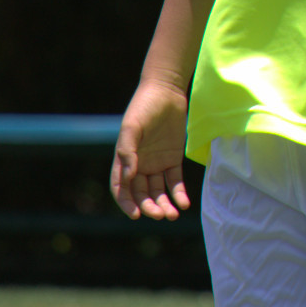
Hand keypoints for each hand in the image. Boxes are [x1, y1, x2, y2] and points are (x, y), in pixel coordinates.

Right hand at [110, 81, 193, 220]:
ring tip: (173, 215)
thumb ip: (127, 150)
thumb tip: (128, 176)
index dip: (126, 203)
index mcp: (124, 159)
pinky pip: (175, 182)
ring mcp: (156, 164)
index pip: (121, 188)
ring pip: (159, 192)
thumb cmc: (144, 106)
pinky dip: (179, 194)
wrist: (166, 91)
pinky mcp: (173, 160)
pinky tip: (184, 204)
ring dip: (164, 205)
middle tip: (159, 215)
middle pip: (142, 194)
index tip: (136, 215)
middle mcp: (139, 165)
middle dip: (149, 207)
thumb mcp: (132, 127)